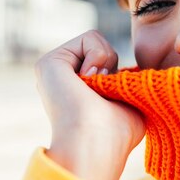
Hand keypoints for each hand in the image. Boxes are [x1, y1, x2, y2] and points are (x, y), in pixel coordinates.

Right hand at [34, 30, 145, 179]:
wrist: (98, 143)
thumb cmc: (118, 134)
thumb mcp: (130, 103)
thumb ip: (126, 84)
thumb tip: (131, 74)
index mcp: (77, 89)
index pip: (108, 62)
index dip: (118, 75)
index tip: (110, 98)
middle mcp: (62, 79)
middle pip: (104, 48)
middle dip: (112, 67)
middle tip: (102, 93)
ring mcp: (53, 71)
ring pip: (97, 39)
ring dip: (106, 63)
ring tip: (93, 89)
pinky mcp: (49, 62)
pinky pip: (89, 37)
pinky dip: (98, 57)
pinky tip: (86, 80)